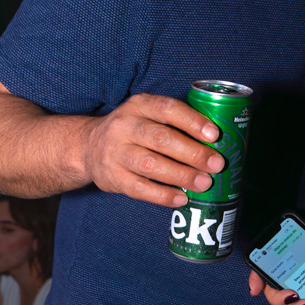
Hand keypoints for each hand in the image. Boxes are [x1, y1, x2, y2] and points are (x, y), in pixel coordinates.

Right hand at [80, 93, 227, 207]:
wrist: (88, 147)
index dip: (193, 122)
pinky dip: (163, 195)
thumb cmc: (133, 131)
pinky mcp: (112, 177)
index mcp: (139, 105)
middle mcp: (124, 126)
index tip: (215, 135)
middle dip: (193, 153)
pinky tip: (182, 199)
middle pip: (161, 139)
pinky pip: (140, 189)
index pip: (168, 109)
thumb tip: (217, 142)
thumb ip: (176, 122)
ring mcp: (115, 152)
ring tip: (204, 183)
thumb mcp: (148, 114)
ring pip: (151, 164)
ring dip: (181, 175)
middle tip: (216, 164)